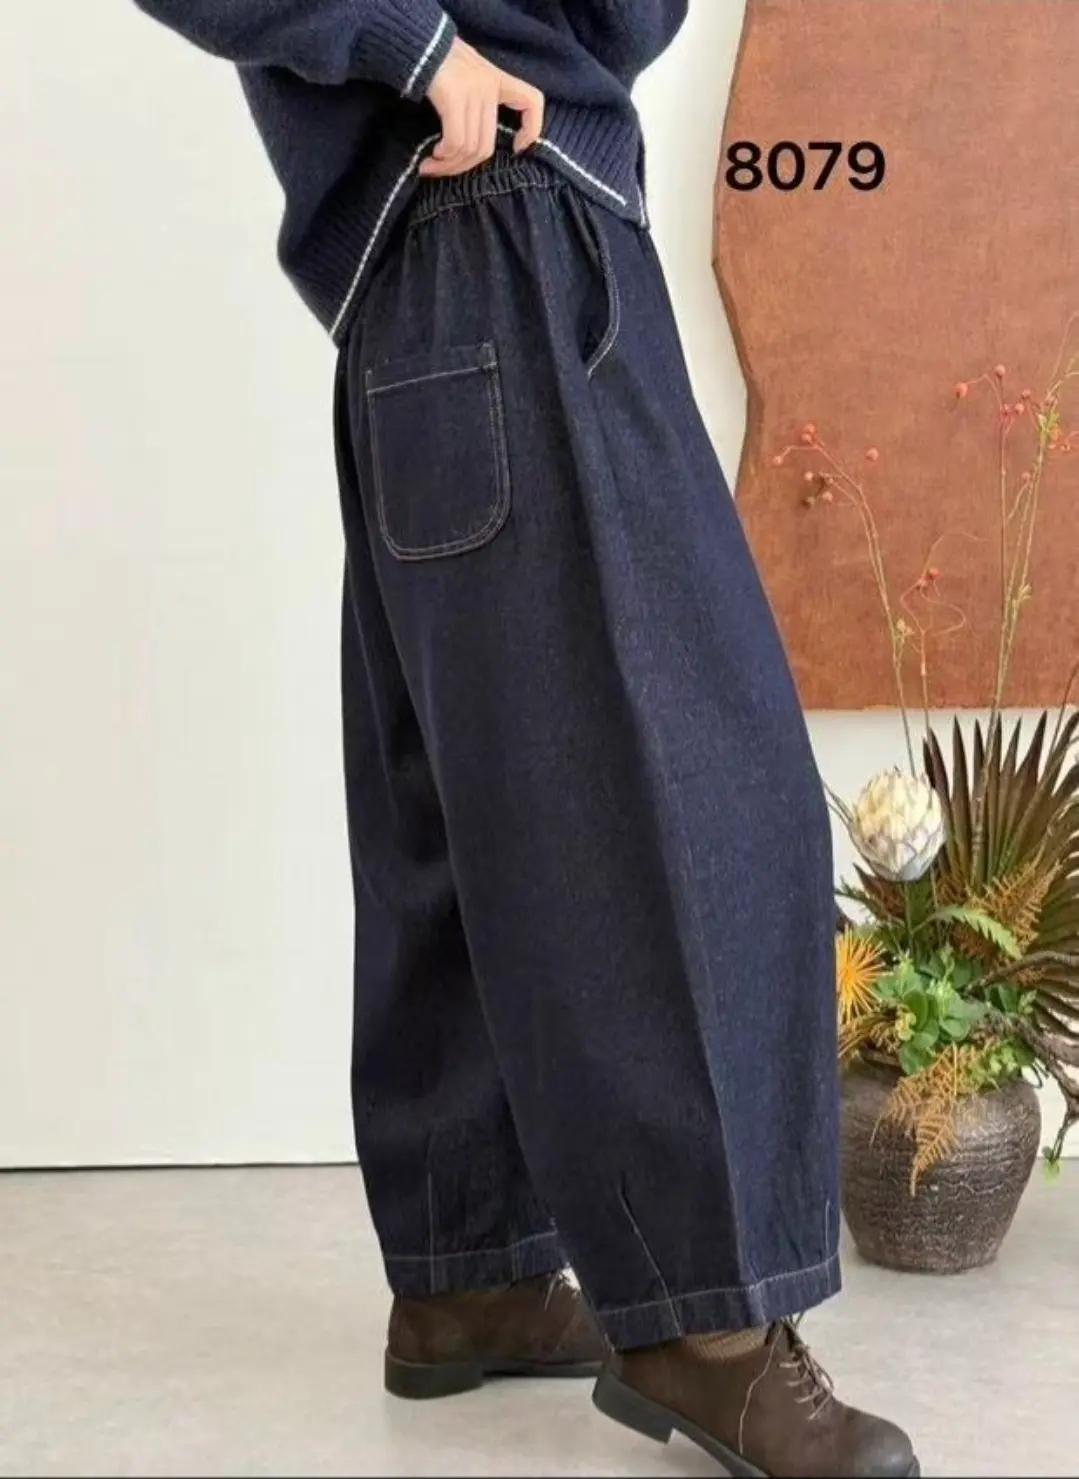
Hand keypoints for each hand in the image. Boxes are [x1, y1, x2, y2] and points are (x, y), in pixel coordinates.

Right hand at [421, 38, 543, 177]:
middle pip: (487, 146)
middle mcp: (489, 87)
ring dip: (449, 165)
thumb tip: (471, 143)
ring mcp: (473, 92)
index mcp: (498, 80)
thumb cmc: (439, 61)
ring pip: (470, 148)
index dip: (532, 129)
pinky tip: (433, 156)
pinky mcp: (453, 98)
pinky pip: (455, 141)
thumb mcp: (469, 75)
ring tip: (431, 167)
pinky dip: (444, 156)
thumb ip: (477, 101)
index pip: (532, 101)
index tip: (517, 149)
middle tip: (443, 170)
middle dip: (463, 166)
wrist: (419, 42)